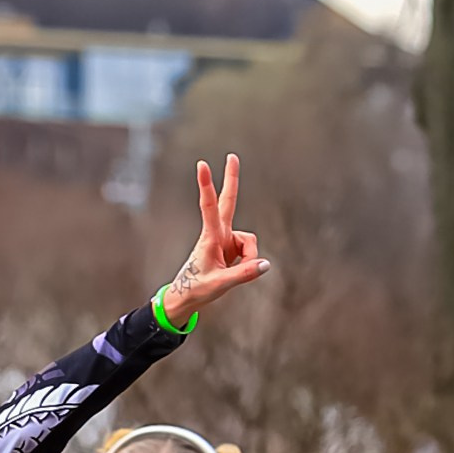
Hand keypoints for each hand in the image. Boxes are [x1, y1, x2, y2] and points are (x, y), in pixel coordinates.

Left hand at [162, 155, 269, 320]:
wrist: (188, 296)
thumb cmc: (198, 288)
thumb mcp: (221, 284)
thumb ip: (244, 274)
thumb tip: (266, 265)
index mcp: (210, 237)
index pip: (208, 206)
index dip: (206, 185)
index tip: (202, 165)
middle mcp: (218, 233)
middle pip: (228, 202)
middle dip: (231, 180)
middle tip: (232, 156)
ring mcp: (226, 238)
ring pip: (250, 242)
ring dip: (249, 258)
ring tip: (232, 274)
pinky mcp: (231, 246)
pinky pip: (250, 251)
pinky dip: (248, 262)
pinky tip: (234, 270)